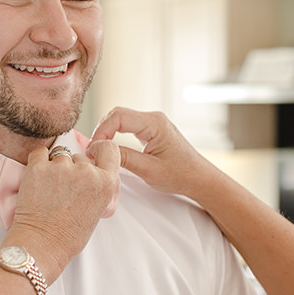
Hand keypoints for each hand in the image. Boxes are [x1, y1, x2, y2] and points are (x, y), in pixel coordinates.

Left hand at [8, 140, 120, 278]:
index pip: (109, 149)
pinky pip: (39, 152)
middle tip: (64, 189)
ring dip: (54, 167)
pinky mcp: (38, 167)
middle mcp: (86, 172)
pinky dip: (38, 162)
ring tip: (49, 189)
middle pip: (80, 157)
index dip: (99, 149)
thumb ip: (98, 186)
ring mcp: (61, 168)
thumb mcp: (97, 210)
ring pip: (60, 155)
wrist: (42, 245)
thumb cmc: (68, 235)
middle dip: (72, 168)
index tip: (92, 152)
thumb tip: (89, 171)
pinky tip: (38, 178)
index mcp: (105, 183)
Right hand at [91, 107, 221, 199]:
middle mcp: (154, 119)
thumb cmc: (181, 175)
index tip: (94, 148)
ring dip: (108, 133)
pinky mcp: (152, 131)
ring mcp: (154, 124)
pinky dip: (116, 135)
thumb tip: (100, 150)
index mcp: (154, 123)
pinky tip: (112, 148)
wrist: (200, 179)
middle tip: (94, 150)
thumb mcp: (148, 169)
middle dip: (102, 130)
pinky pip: (129, 127)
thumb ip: (123, 157)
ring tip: (101, 150)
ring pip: (121, 120)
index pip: (118, 116)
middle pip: (117, 115)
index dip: (101, 131)